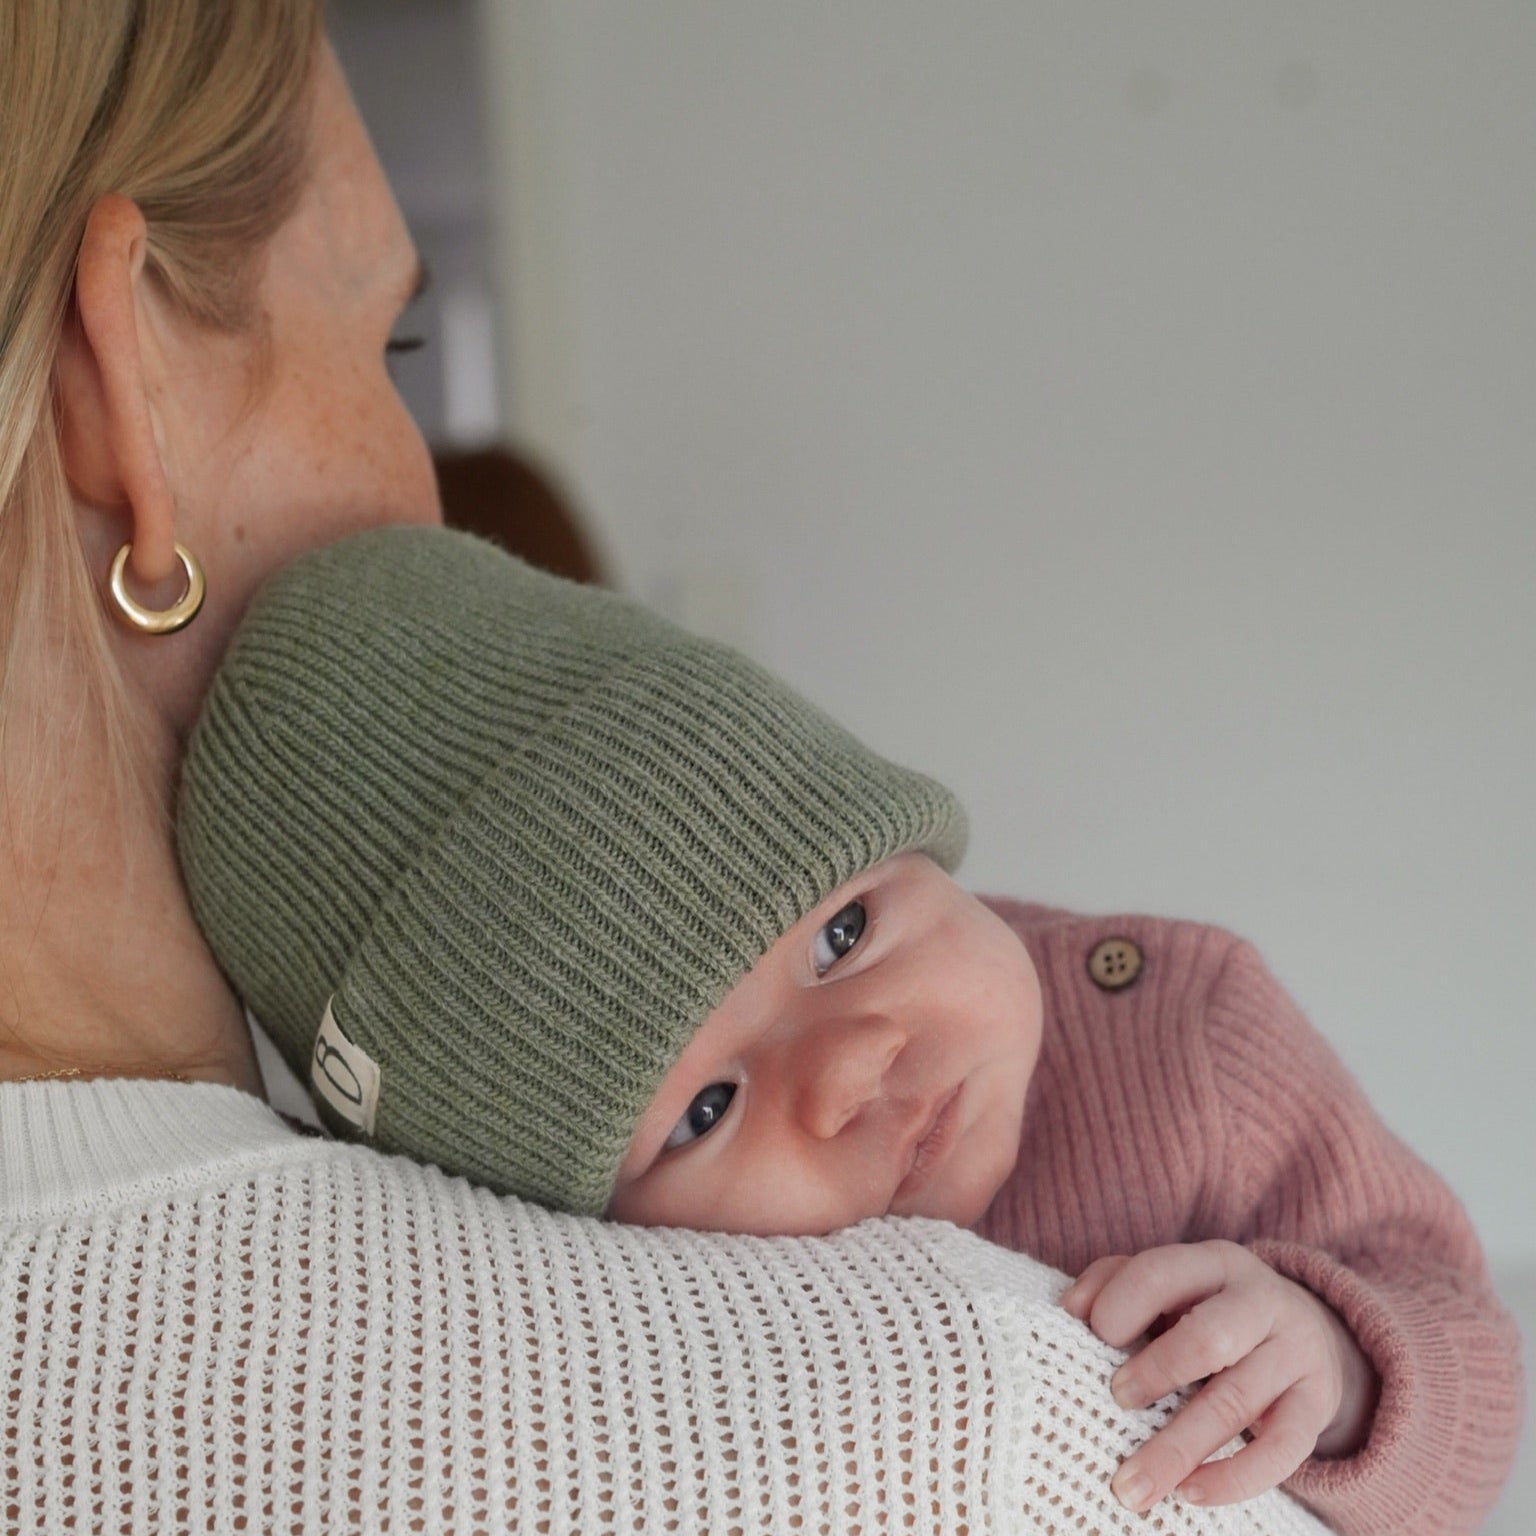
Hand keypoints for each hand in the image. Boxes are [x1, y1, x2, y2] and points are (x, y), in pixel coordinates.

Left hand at [1060, 1240, 1377, 1512]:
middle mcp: (1262, 1302)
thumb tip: (1070, 1309)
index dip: (1121, 1304)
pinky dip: (1233, 1478)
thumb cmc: (1211, 1306)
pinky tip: (1189, 1493)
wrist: (1310, 1328)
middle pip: (1209, 1338)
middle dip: (1157, 1370)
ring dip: (1178, 1448)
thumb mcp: (1174, 1282)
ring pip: (1237, 1403)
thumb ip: (1117, 1281)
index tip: (1091, 1336)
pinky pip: (1282, 1451)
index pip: (1162, 1272)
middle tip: (1115, 1398)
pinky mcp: (1316, 1406)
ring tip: (1131, 1486)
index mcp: (1215, 1263)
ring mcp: (1295, 1355)